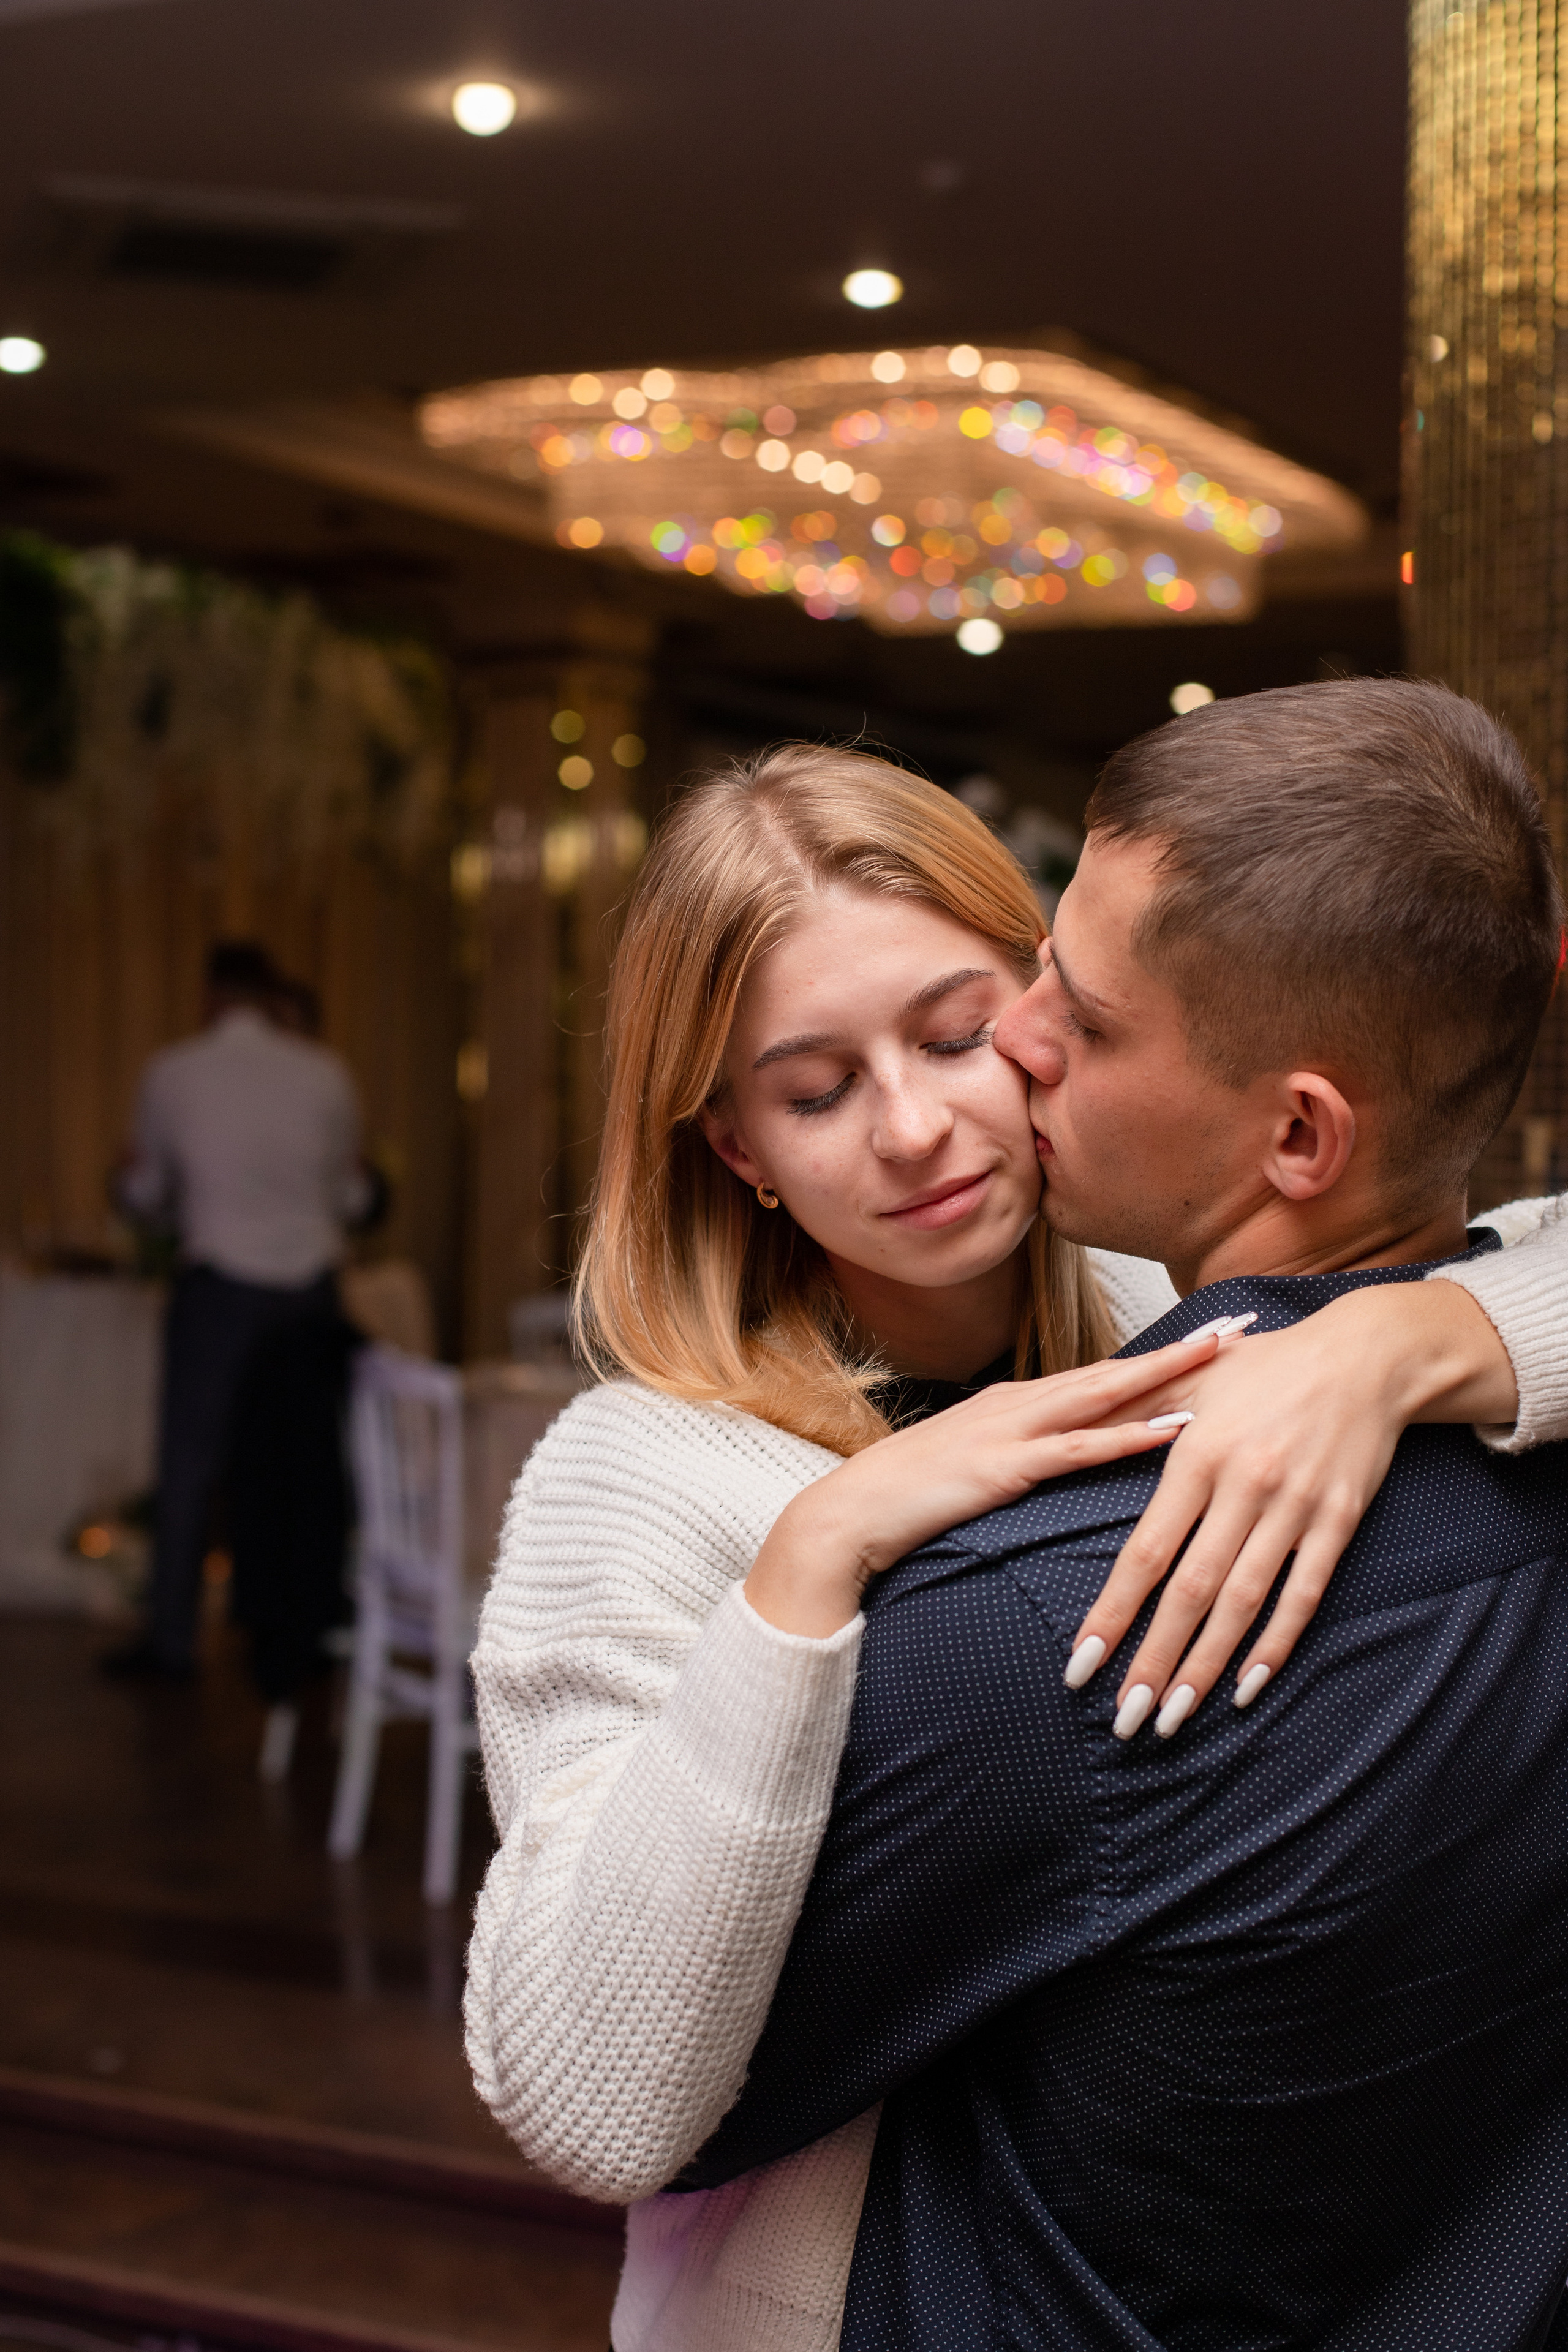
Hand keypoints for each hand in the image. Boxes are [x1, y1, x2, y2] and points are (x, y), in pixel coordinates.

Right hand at [744, 1330, 1224, 1637]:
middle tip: (1240, 1328)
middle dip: (1182, 1350)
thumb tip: (1069, 1459)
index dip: (1162, 1357)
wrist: (851, 1514)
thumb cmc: (912, 1497)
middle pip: (1118, 1370)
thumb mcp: (979, 1467)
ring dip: (1169, 1375)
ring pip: (1107, 1395)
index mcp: (1019, 1404)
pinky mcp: (1004, 1467)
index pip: (1105, 1374)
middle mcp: (1022, 1404)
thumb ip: (1026, 1457)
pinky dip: (1130, 1435)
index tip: (1214, 1341)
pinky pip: (1079, 1448)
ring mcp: (1012, 1430)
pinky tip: (1173, 1429)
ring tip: (1222, 1358)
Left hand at [1064, 1279, 1516, 1734]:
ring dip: (1207, 1666)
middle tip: (1126, 1718)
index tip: (1083, 1664)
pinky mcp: (1338, 1521)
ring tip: (1175, 1716)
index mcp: (1198, 1454)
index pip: (1146, 1552)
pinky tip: (1249, 1686)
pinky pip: (1304, 1593)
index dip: (1113, 1613)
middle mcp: (1245, 1486)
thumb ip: (1136, 1410)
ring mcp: (1295, 1509)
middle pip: (1191, 1592)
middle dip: (1154, 1660)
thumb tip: (1075, 1431)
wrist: (1365, 1356)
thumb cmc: (1267, 1365)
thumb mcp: (1194, 1377)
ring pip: (1245, 1603)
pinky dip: (1277, 1643)